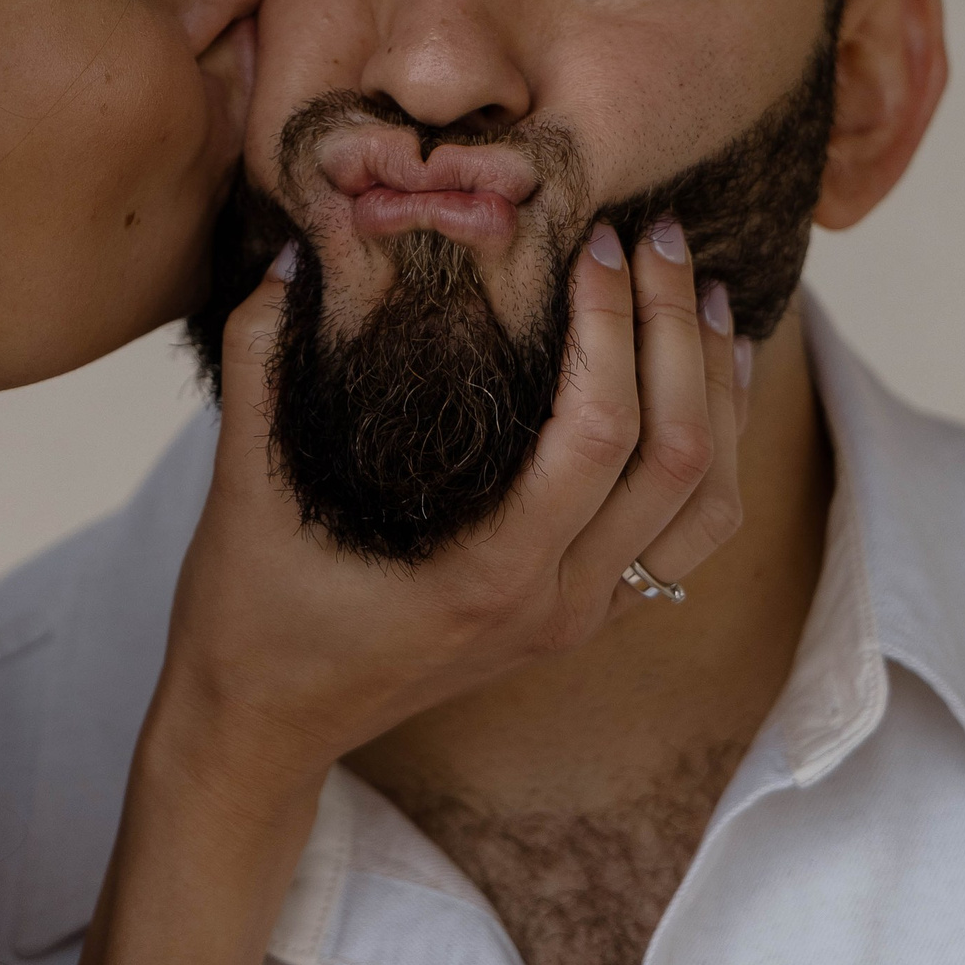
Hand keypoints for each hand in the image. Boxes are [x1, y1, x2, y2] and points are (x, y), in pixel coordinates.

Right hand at [148, 220, 748, 829]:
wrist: (264, 726)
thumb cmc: (251, 615)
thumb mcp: (245, 484)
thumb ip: (261, 358)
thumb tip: (294, 251)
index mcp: (488, 573)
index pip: (600, 435)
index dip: (613, 325)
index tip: (593, 241)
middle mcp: (557, 603)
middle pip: (679, 458)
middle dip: (679, 332)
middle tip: (658, 237)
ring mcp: (580, 617)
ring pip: (710, 504)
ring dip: (719, 392)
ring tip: (708, 296)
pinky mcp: (581, 617)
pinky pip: (686, 536)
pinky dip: (717, 453)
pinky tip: (708, 385)